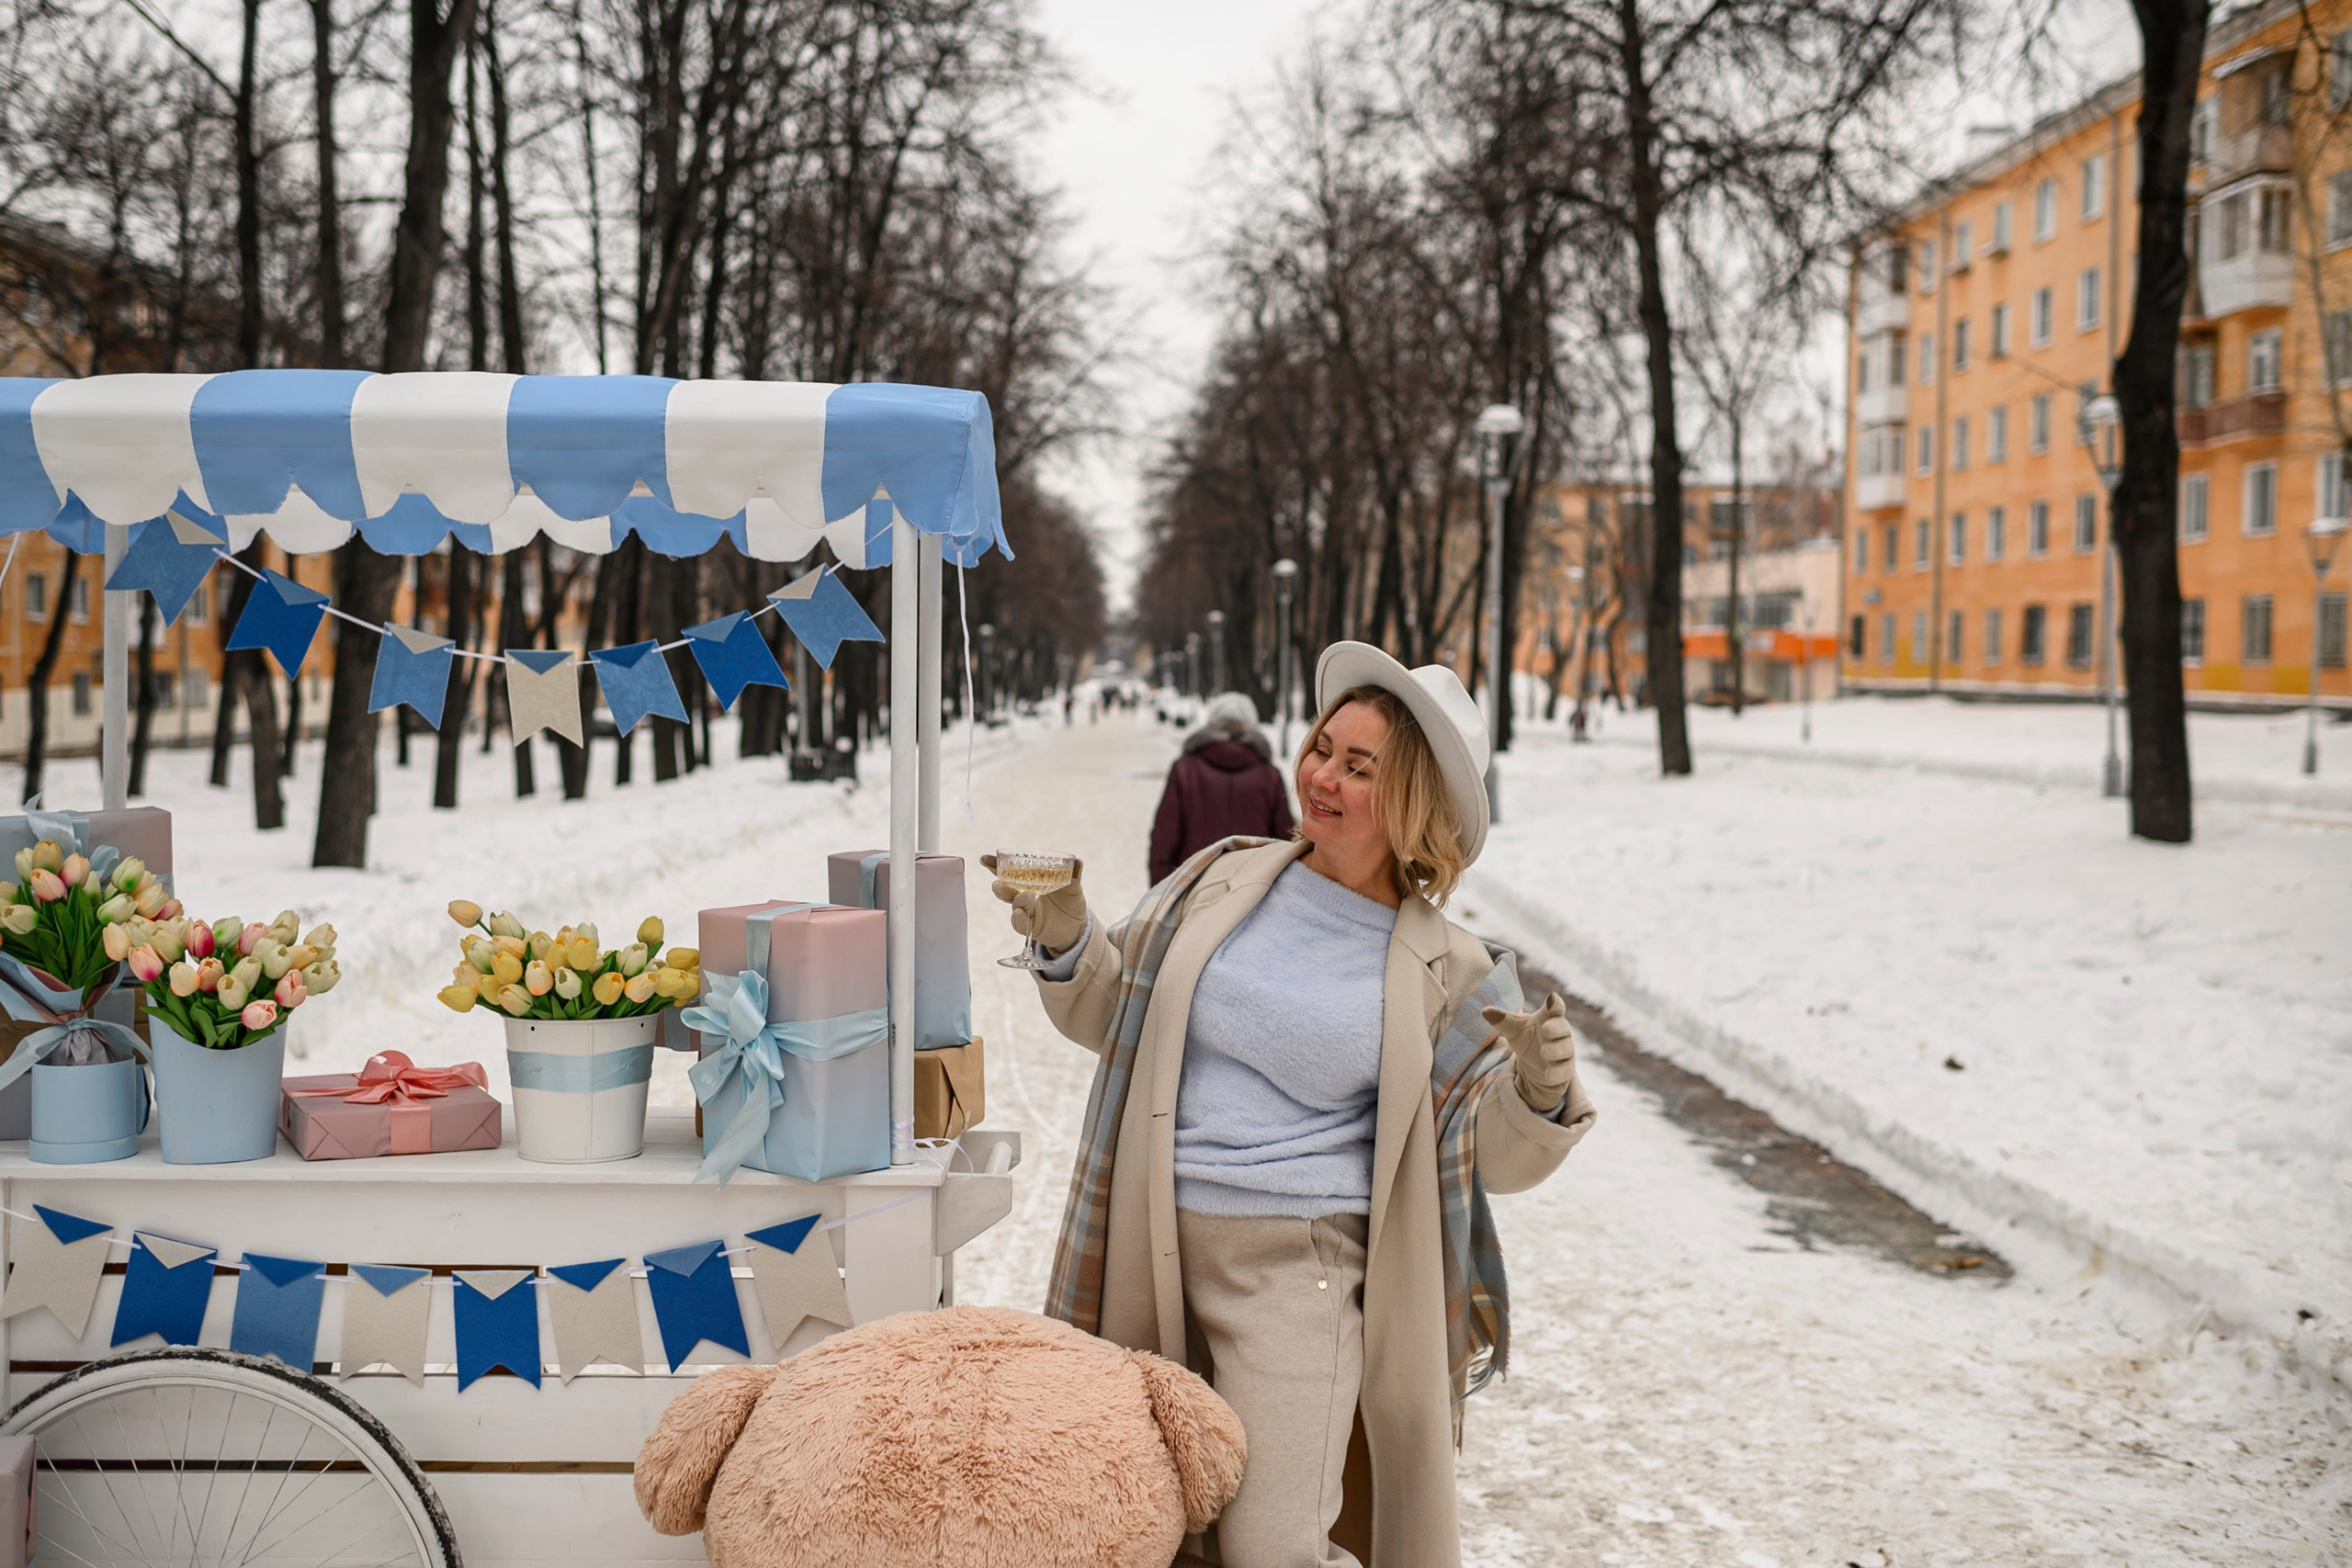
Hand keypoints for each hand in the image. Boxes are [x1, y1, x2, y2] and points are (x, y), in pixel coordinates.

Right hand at [979, 854, 1089, 955]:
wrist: (1077, 926)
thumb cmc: (1071, 902)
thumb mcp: (1074, 886)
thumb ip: (1074, 874)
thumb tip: (1077, 861)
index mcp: (1030, 880)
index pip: (1009, 871)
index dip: (995, 865)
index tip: (984, 859)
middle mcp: (1023, 894)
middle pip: (1004, 888)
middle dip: (1000, 885)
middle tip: (1000, 883)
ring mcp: (1026, 911)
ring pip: (1013, 904)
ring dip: (1016, 900)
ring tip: (1026, 897)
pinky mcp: (1030, 926)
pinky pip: (1019, 923)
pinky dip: (1018, 918)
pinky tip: (1020, 913)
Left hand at [1482, 993, 1576, 1112]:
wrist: (1536, 1069)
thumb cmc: (1528, 1040)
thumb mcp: (1513, 1030)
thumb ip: (1502, 1020)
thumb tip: (1485, 1011)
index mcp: (1548, 1018)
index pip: (1555, 1007)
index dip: (1555, 1003)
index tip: (1552, 998)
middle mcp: (1560, 1034)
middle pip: (1563, 1027)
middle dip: (1556, 1028)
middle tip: (1544, 1029)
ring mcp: (1564, 1052)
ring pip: (1567, 1049)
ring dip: (1556, 1050)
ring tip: (1544, 1052)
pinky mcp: (1565, 1070)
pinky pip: (1565, 1071)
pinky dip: (1557, 1072)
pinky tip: (1548, 1075)